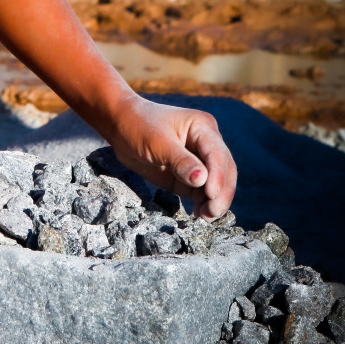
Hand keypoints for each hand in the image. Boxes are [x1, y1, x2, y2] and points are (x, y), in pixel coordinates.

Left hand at [107, 97, 236, 220]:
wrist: (120, 126)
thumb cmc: (138, 126)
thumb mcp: (158, 143)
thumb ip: (180, 162)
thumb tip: (202, 181)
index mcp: (203, 128)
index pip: (218, 154)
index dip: (218, 176)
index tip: (211, 195)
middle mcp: (206, 143)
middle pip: (224, 171)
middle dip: (221, 193)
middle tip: (212, 212)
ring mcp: (199, 161)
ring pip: (217, 184)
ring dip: (214, 201)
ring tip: (204, 217)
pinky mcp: (188, 176)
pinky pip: (202, 192)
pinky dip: (203, 203)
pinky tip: (198, 214)